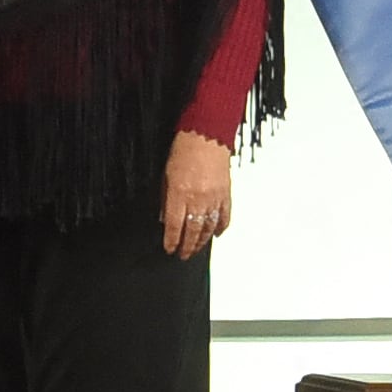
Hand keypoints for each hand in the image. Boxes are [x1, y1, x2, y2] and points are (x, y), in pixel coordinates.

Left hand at [163, 130, 233, 257]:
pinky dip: (221, 227)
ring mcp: (214, 198)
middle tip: (183, 255)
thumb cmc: (184, 151)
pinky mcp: (226, 194)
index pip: (175, 225)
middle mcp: (198, 199)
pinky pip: (225, 216)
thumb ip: (165, 198)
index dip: (172, 240)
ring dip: (202, 241)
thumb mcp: (165, 175)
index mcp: (180, 193)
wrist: (206, 136)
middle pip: (193, 231)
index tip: (169, 249)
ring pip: (209, 227)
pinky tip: (216, 235)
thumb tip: (165, 218)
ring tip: (196, 249)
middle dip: (187, 246)